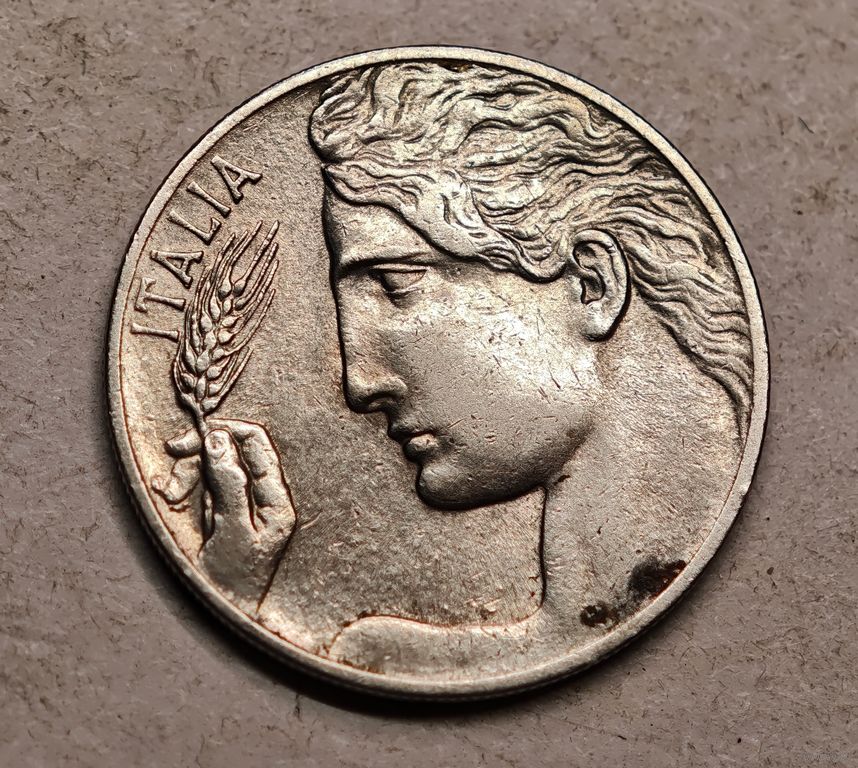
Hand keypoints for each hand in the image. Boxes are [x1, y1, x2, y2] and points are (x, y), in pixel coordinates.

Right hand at [153, 419, 295, 611]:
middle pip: (229, 450)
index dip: (224, 432)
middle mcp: (261, 494)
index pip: (255, 443)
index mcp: (275, 499)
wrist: (217, 614)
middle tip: (172, 471)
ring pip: (211, 465)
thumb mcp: (233, 530)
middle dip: (198, 458)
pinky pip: (201, 484)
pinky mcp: (220, 509)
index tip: (190, 441)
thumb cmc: (233, 582)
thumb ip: (230, 484)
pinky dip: (184, 486)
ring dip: (187, 475)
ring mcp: (240, 501)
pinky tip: (172, 497)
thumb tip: (219, 440)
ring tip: (171, 496)